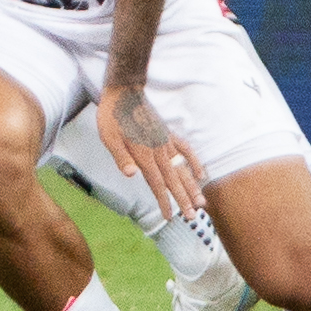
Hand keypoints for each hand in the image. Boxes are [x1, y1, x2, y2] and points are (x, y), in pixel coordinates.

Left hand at [96, 84, 203, 219]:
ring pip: (182, 168)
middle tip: (192, 217)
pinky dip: (194, 162)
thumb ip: (121, 157)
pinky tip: (201, 175)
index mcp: (144, 154)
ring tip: (202, 203)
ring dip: (192, 186)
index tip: (170, 216)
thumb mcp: (108, 137)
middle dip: (183, 200)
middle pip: (173, 180)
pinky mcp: (168, 135)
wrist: (124, 93)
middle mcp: (159, 150)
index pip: (156, 183)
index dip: (163, 201)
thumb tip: (131, 175)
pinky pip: (186, 150)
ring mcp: (166, 142)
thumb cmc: (112, 117)